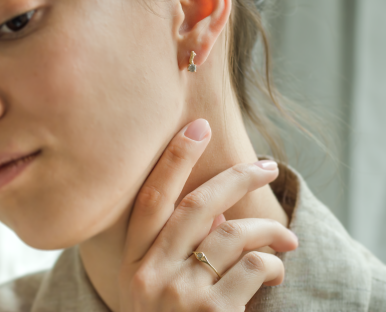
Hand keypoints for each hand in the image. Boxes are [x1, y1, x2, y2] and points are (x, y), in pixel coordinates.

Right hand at [118, 119, 297, 310]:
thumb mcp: (159, 283)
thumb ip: (183, 242)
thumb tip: (223, 210)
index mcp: (134, 259)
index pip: (153, 196)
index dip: (175, 158)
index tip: (198, 126)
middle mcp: (150, 272)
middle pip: (199, 205)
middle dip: (237, 177)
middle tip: (265, 165)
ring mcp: (179, 296)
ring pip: (233, 233)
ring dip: (268, 229)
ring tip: (287, 237)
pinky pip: (253, 269)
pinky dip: (272, 262)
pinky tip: (277, 269)